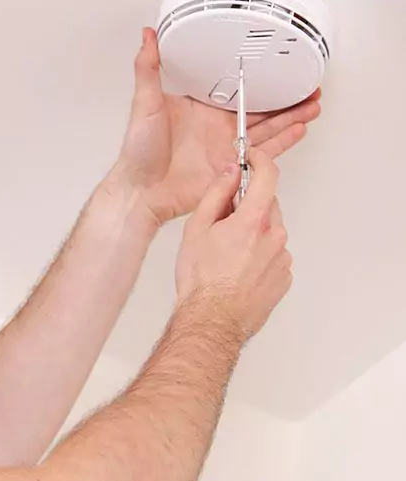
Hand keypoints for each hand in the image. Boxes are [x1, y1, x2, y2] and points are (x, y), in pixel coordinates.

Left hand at [113, 27, 321, 224]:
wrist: (141, 191)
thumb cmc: (138, 154)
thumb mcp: (144, 104)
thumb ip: (148, 70)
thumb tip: (146, 39)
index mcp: (201, 110)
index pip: (238, 92)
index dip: (259, 83)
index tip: (279, 72)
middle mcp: (217, 129)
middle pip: (260, 111)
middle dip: (285, 100)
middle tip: (307, 88)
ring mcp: (226, 150)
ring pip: (268, 130)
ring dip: (291, 118)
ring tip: (311, 106)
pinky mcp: (231, 170)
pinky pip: (263, 155)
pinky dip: (282, 143)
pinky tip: (298, 130)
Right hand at [174, 148, 292, 340]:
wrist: (212, 321)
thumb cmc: (201, 280)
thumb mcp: (196, 229)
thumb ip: (216, 195)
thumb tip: (229, 174)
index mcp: (253, 221)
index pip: (268, 176)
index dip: (259, 161)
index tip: (250, 159)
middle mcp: (275, 237)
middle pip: (267, 205)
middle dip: (248, 206)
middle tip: (222, 222)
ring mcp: (282, 259)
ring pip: (270, 232)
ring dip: (253, 233)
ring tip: (226, 255)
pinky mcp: (284, 278)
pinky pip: (274, 255)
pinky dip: (259, 255)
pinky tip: (237, 269)